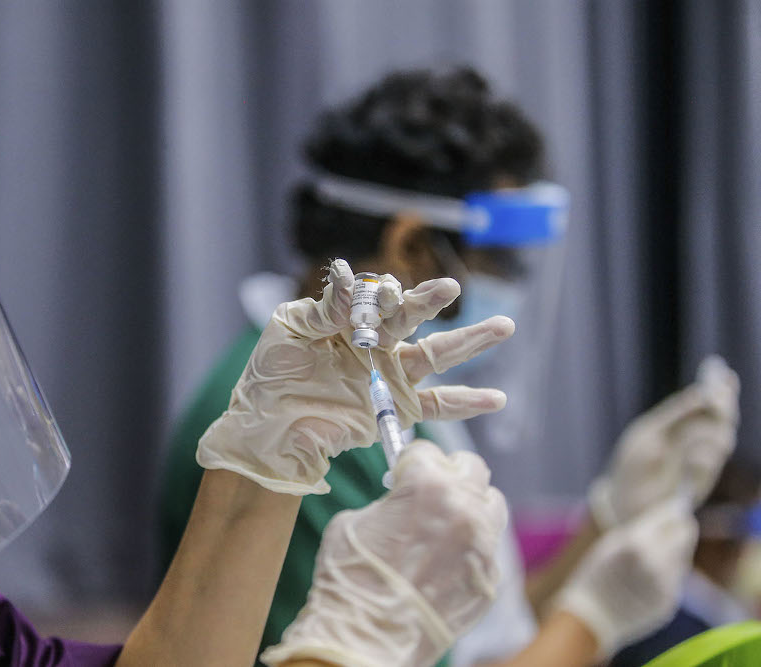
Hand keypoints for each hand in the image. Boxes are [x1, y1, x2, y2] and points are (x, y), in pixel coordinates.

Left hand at [197, 259, 514, 494]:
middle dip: (433, 301)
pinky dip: (466, 403)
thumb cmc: (269, 374)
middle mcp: (375, 344)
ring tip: (504, 327)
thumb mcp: (290, 330)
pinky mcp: (394, 409)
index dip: (386, 294)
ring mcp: (388, 376)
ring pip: (436, 355)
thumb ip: (325, 308)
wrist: (266, 426)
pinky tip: (495, 398)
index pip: (379, 298)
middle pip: (413, 319)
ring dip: (470, 341)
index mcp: (350, 320)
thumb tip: (354, 277)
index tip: (388, 293)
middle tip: (452, 286)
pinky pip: (436, 405)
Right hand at [259, 440, 507, 666]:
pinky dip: (470, 550)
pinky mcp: (489, 579)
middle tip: (433, 490)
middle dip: (452, 473)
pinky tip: (445, 564)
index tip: (405, 471)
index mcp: (426, 484)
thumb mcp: (355, 521)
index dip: (412, 461)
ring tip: (447, 525)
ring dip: (472, 507)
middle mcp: (463, 507)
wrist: (367, 637)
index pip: (427, 450)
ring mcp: (482, 545)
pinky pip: (487, 550)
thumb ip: (389, 502)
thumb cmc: (350, 578)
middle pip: (472, 468)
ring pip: (492, 505)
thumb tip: (400, 502)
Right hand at [552, 499, 697, 658]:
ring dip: (672, 551)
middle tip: (668, 526)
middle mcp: (658, 564)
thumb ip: (644, 528)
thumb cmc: (594, 574)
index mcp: (639, 543)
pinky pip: (675, 579)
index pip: (674, 518)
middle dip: (678, 529)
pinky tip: (646, 576)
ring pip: (682, 557)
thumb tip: (673, 513)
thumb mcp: (612, 543)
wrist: (589, 619)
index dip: (674, 510)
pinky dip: (666, 573)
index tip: (674, 505)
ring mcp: (666, 585)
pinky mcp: (670, 602)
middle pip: (685, 535)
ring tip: (648, 555)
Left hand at [588, 355, 738, 527]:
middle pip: (722, 418)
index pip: (709, 403)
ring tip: (701, 421)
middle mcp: (698, 442)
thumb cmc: (633, 464)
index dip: (720, 388)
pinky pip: (708, 466)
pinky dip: (702, 457)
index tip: (723, 372)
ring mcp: (701, 462)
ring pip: (721, 438)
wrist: (622, 500)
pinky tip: (692, 455)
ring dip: (712, 428)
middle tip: (717, 395)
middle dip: (722, 405)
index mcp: (684, 426)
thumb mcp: (649, 432)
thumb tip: (701, 393)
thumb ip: (675, 414)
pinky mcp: (698, 482)